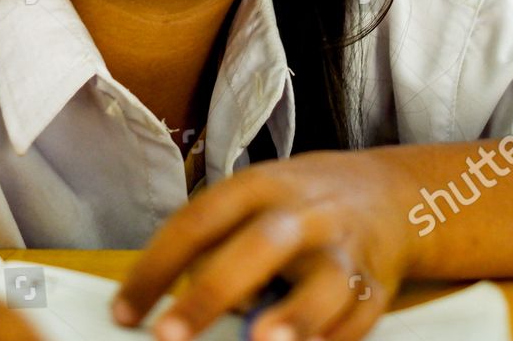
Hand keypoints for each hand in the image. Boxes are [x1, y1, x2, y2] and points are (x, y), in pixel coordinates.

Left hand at [111, 149, 416, 340]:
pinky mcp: (376, 285)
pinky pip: (358, 316)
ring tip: (262, 340)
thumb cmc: (299, 205)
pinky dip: (334, 338)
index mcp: (259, 187)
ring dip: (295, 315)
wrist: (388, 194)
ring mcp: (344, 249)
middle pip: (259, 246)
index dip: (156, 268)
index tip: (124, 311)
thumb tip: (167, 304)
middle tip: (171, 333)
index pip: (198, 222)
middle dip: (213, 292)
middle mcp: (303, 214)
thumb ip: (215, 245)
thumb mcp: (254, 202)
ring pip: (325, 281)